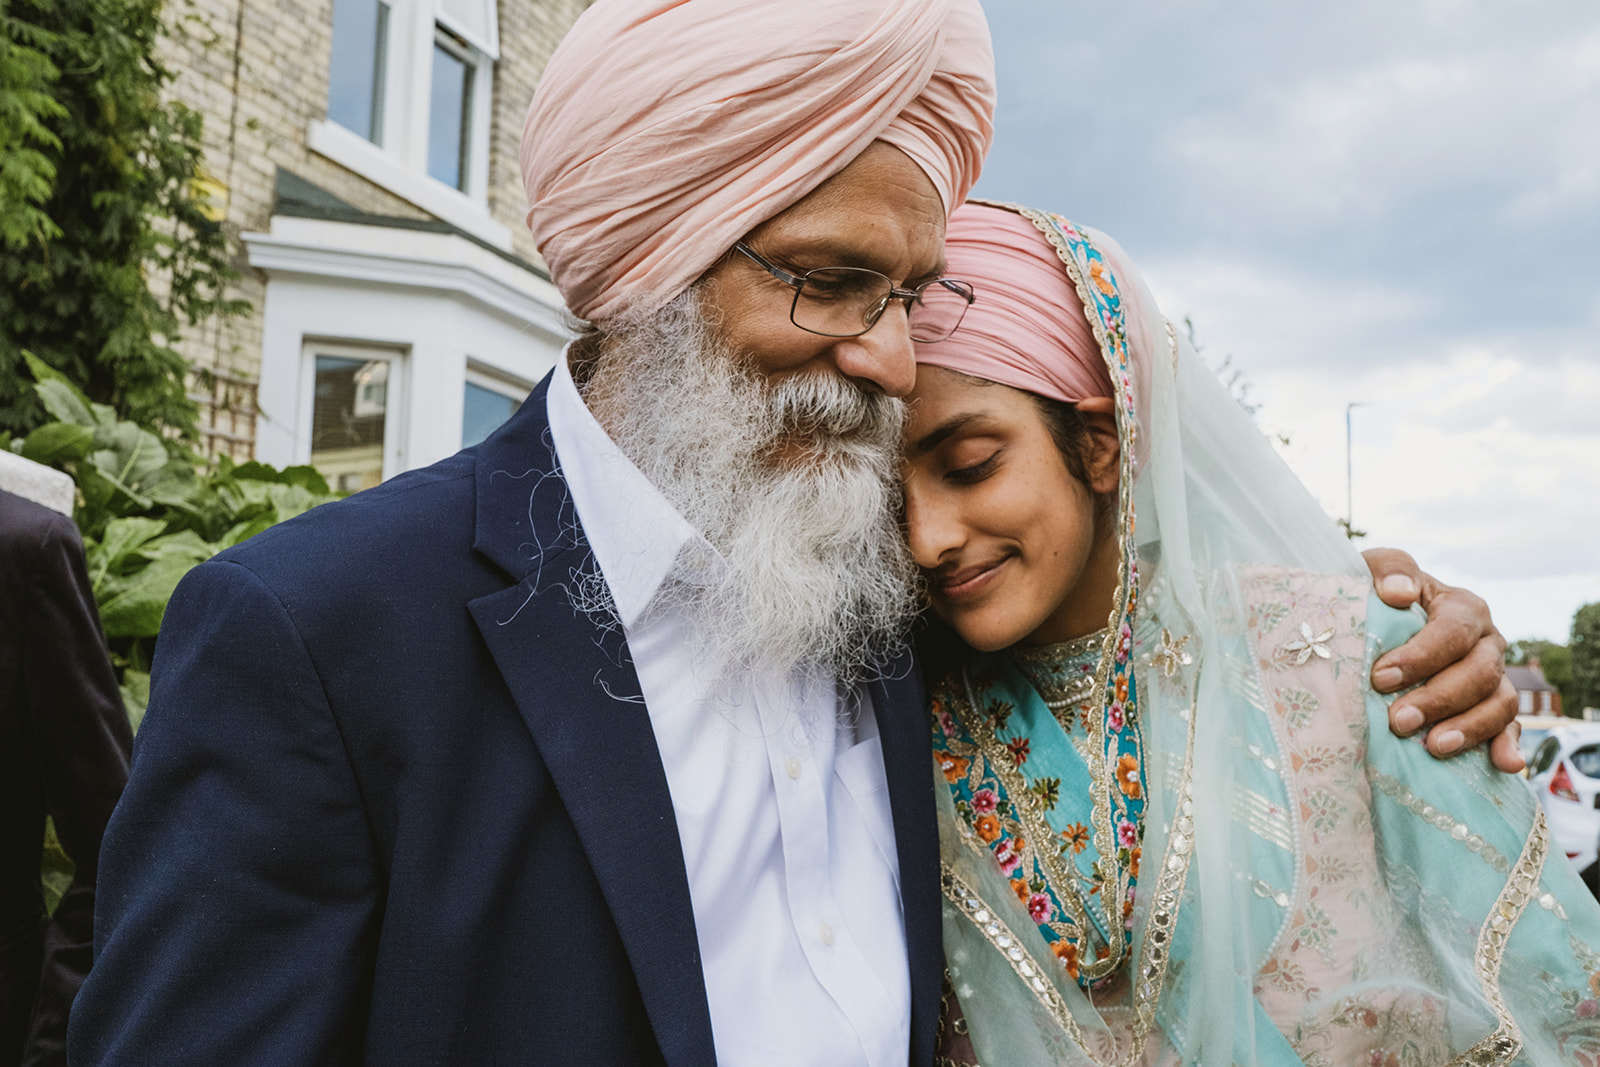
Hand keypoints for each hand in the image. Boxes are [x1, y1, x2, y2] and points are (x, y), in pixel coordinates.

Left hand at [1362, 547, 1521, 772]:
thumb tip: (1398, 592)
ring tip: (1434, 747)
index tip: (1380, 677)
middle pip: (1479, 673)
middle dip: (1439, 699)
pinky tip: (1503, 765)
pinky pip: (1509, 729)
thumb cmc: (1374, 596)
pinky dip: (1508, 746)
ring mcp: (1493, 676)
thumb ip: (1389, 569)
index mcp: (1462, 608)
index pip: (1453, 632)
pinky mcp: (1491, 708)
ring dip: (1470, 728)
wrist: (1377, 622)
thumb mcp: (1373, 571)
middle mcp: (1486, 642)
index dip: (1420, 656)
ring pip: (1500, 704)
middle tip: (1397, 721)